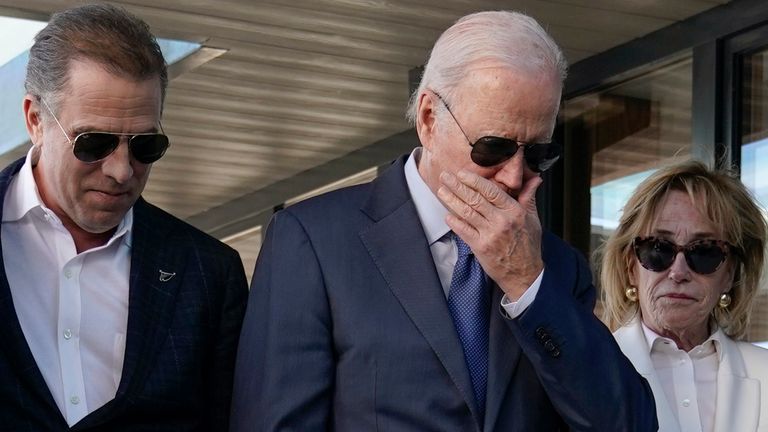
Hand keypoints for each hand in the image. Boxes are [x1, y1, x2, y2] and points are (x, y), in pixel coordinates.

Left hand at [437, 170, 543, 300]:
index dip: (474, 181)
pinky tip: (447, 214)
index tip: (462, 173)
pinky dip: (454, 222)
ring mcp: (489, 234)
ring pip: (467, 212)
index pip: (491, 191)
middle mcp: (501, 221)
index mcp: (514, 211)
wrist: (524, 274)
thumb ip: (529, 197)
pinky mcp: (480, 247)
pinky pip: (464, 230)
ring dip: (451, 200)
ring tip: (442, 191)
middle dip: (457, 186)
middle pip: (475, 199)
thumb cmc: (528, 246)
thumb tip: (534, 179)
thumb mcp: (533, 219)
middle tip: (445, 176)